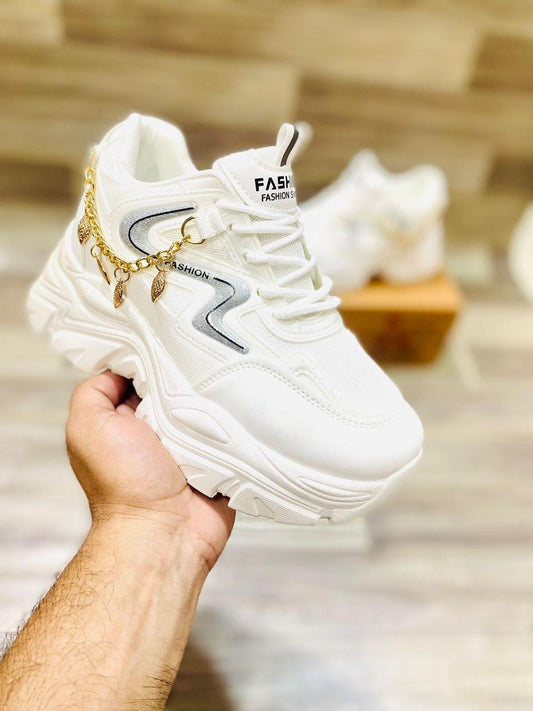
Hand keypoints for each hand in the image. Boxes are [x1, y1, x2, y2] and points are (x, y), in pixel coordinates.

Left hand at [66, 371, 234, 570]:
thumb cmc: (123, 485)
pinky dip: (235, 422)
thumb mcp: (88, 428)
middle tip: (203, 358)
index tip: (170, 338)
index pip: (142, 374)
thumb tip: (120, 369)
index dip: (153, 357)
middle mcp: (159, 430)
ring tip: (225, 382)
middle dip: (188, 373)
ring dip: (214, 398)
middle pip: (179, 385)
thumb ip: (93, 392)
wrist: (164, 534)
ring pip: (208, 405)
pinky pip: (232, 431)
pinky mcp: (219, 459)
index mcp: (127, 420)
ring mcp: (192, 444)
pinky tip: (241, 406)